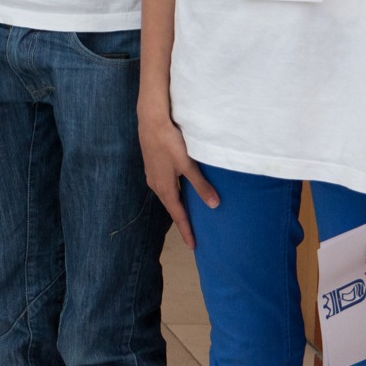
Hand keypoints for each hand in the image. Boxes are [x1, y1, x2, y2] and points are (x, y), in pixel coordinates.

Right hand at [139, 101, 217, 248]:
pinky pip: (164, 186)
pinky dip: (173, 194)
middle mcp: (156, 184)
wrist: (150, 120)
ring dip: (177, 207)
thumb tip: (214, 205)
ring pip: (167, 196)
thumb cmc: (169, 141)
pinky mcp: (153, 165)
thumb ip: (200, 185)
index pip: (178, 215)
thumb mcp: (187, 164)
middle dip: (181, 221)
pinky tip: (178, 190)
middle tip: (191, 234)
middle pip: (171, 207)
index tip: (193, 246)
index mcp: (164, 188)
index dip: (186, 230)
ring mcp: (153, 174)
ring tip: (187, 215)